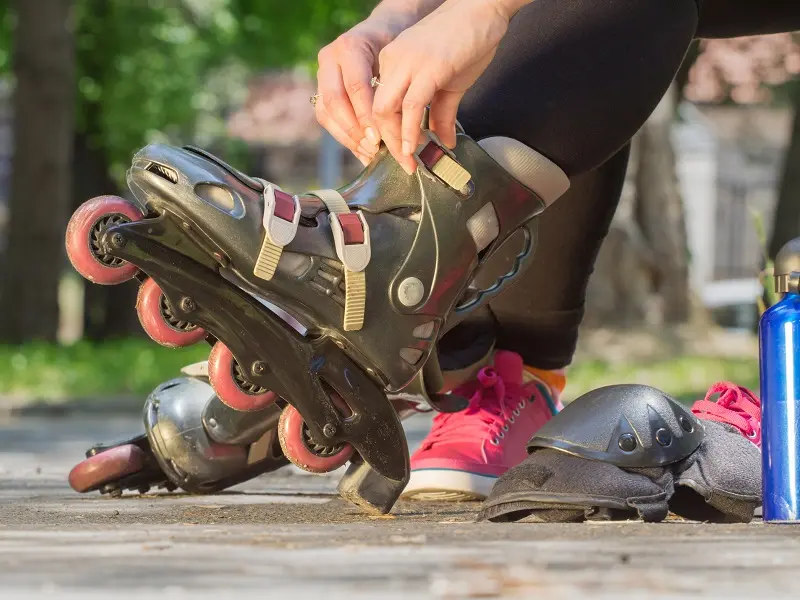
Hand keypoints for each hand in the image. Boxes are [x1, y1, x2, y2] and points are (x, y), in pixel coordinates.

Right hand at [315, 20, 397, 165]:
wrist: (383, 32)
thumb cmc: (396, 48)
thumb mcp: (399, 61)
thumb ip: (393, 88)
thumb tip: (399, 128)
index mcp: (349, 47)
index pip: (355, 86)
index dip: (366, 115)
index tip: (379, 137)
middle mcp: (329, 58)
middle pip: (334, 101)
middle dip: (354, 129)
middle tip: (373, 148)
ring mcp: (321, 74)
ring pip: (325, 112)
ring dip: (346, 137)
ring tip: (368, 153)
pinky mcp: (320, 90)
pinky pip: (325, 117)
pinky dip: (343, 136)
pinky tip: (361, 150)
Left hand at [372, 0, 512, 173]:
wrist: (483, 9)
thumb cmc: (467, 41)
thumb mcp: (450, 83)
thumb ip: (442, 113)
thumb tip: (443, 140)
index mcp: (392, 64)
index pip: (377, 105)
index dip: (384, 135)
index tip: (396, 156)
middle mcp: (392, 62)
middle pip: (375, 112)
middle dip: (385, 144)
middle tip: (402, 165)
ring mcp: (407, 63)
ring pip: (385, 110)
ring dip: (395, 141)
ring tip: (407, 161)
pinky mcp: (427, 67)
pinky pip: (410, 105)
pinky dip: (409, 130)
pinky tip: (414, 146)